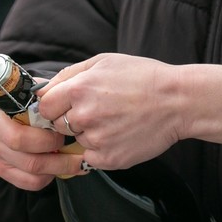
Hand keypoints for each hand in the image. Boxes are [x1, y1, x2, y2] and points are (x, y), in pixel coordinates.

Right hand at [0, 54, 85, 190]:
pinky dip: (49, 176)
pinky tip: (57, 167)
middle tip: (67, 138)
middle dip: (51, 142)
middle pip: (19, 139)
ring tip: (74, 159)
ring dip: (58, 164)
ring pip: (29, 163)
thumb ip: (44, 87)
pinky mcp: (1, 167)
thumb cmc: (46, 108)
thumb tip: (44, 89)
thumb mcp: (46, 92)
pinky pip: (28, 180)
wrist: (44, 129)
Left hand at [35, 54, 221, 169]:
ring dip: (87, 134)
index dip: (54, 106)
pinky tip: (118, 135)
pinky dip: (100, 150)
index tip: (66, 105)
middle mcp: (83, 116)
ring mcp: (96, 139)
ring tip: (114, 121)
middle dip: (70, 120)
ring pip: (75, 141)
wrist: (178, 102)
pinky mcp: (109, 159)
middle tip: (98, 111)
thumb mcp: (103, 62)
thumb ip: (68, 75)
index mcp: (78, 89)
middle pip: (57, 126)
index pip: (44, 107)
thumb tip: (42, 90)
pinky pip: (89, 158)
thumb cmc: (142, 78)